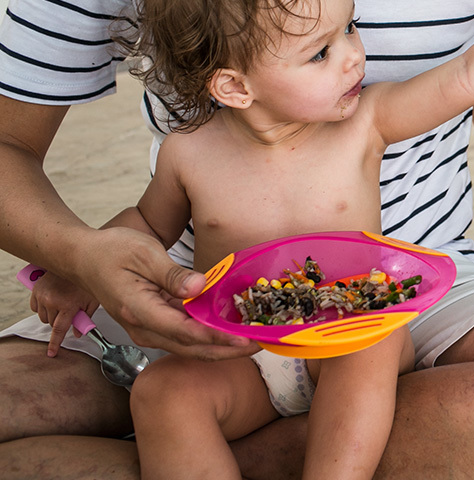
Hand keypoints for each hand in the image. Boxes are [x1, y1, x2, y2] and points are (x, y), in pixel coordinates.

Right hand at [28, 270, 98, 356]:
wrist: (77, 260)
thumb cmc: (86, 281)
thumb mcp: (92, 300)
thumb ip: (85, 318)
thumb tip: (79, 333)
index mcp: (68, 305)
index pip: (59, 330)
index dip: (55, 343)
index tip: (52, 353)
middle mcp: (52, 301)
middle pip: (52, 324)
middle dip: (60, 322)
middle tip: (70, 311)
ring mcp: (42, 295)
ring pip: (43, 317)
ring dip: (51, 315)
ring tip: (62, 303)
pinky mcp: (36, 289)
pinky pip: (35, 308)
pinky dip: (42, 307)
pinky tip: (52, 300)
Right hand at [69, 227, 257, 359]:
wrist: (84, 258)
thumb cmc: (112, 251)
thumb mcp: (145, 255)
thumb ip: (173, 275)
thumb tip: (200, 287)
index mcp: (140, 311)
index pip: (186, 332)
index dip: (217, 338)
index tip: (244, 339)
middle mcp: (143, 327)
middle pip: (190, 348)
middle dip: (227, 350)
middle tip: (260, 344)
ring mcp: (146, 328)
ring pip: (188, 346)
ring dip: (219, 346)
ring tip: (252, 341)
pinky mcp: (152, 324)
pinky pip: (183, 336)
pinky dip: (207, 336)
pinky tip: (229, 330)